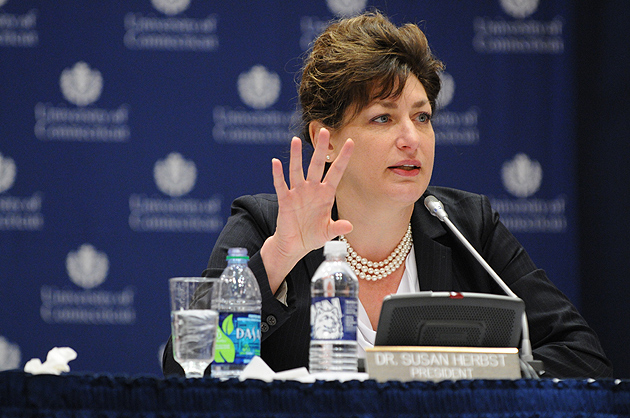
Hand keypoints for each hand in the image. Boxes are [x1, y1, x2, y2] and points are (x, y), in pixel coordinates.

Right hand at [261, 128, 353, 291]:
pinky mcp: (284, 200)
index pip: (336, 172)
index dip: (343, 158)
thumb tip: (349, 226)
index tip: (350, 142)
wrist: (295, 245)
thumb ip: (337, 228)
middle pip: (316, 165)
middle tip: (325, 131)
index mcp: (326, 195)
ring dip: (296, 156)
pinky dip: (278, 174)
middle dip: (321, 149)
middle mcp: (312, 189)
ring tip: (295, 140)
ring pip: (297, 171)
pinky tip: (276, 162)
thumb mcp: (327, 232)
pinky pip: (281, 185)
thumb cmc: (312, 236)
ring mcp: (297, 193)